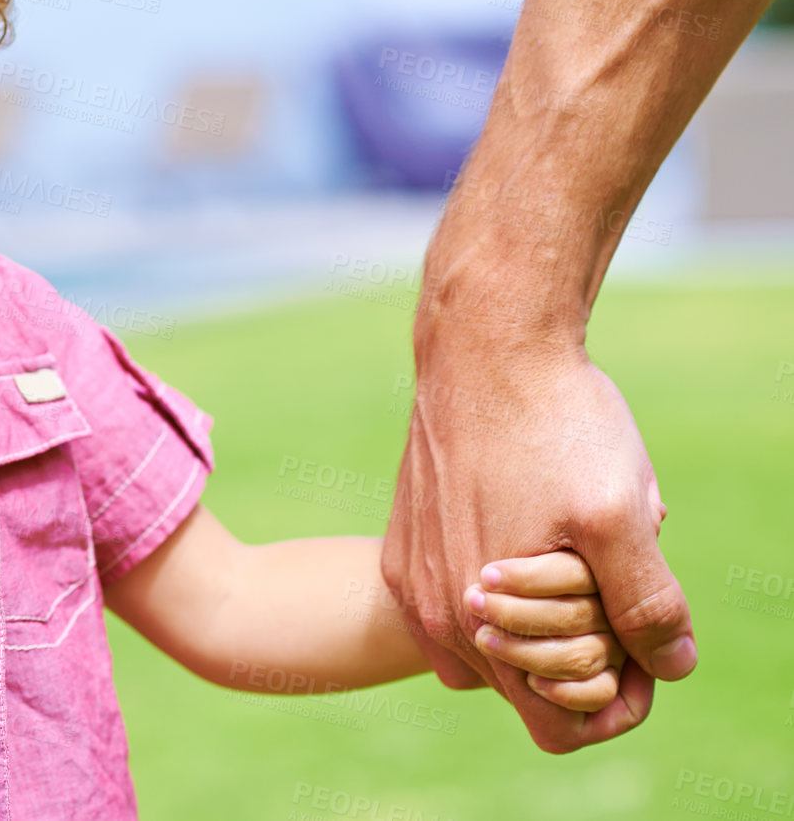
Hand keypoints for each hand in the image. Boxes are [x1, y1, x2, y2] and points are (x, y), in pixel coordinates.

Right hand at [382, 341, 695, 752]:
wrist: (480, 347)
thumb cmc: (552, 425)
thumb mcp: (620, 515)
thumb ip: (646, 605)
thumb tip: (669, 667)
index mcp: (485, 625)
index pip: (561, 724)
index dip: (620, 697)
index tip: (645, 640)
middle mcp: (437, 616)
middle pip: (525, 688)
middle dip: (580, 654)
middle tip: (612, 583)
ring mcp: (412, 581)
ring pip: (491, 649)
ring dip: (538, 625)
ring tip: (570, 555)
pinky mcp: (402, 546)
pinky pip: (456, 607)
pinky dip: (500, 591)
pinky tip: (526, 530)